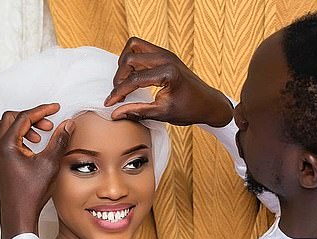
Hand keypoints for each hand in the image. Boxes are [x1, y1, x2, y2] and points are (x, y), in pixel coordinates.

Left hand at [0, 104, 73, 238]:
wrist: (18, 215)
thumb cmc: (31, 193)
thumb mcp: (50, 164)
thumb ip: (59, 141)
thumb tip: (68, 124)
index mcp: (7, 144)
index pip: (24, 117)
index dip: (42, 110)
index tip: (55, 109)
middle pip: (11, 118)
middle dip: (31, 118)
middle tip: (48, 125)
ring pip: (6, 129)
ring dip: (24, 128)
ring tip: (40, 138)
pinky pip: (6, 141)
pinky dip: (19, 139)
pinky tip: (33, 150)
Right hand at [105, 38, 232, 127]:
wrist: (207, 102)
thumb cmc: (188, 110)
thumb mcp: (162, 114)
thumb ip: (137, 112)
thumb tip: (114, 114)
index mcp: (168, 73)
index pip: (135, 79)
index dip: (119, 92)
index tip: (109, 103)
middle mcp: (166, 57)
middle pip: (129, 58)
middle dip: (119, 77)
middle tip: (118, 95)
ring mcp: (165, 52)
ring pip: (133, 46)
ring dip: (124, 64)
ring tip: (125, 83)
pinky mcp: (164, 53)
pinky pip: (141, 47)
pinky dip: (132, 59)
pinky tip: (133, 76)